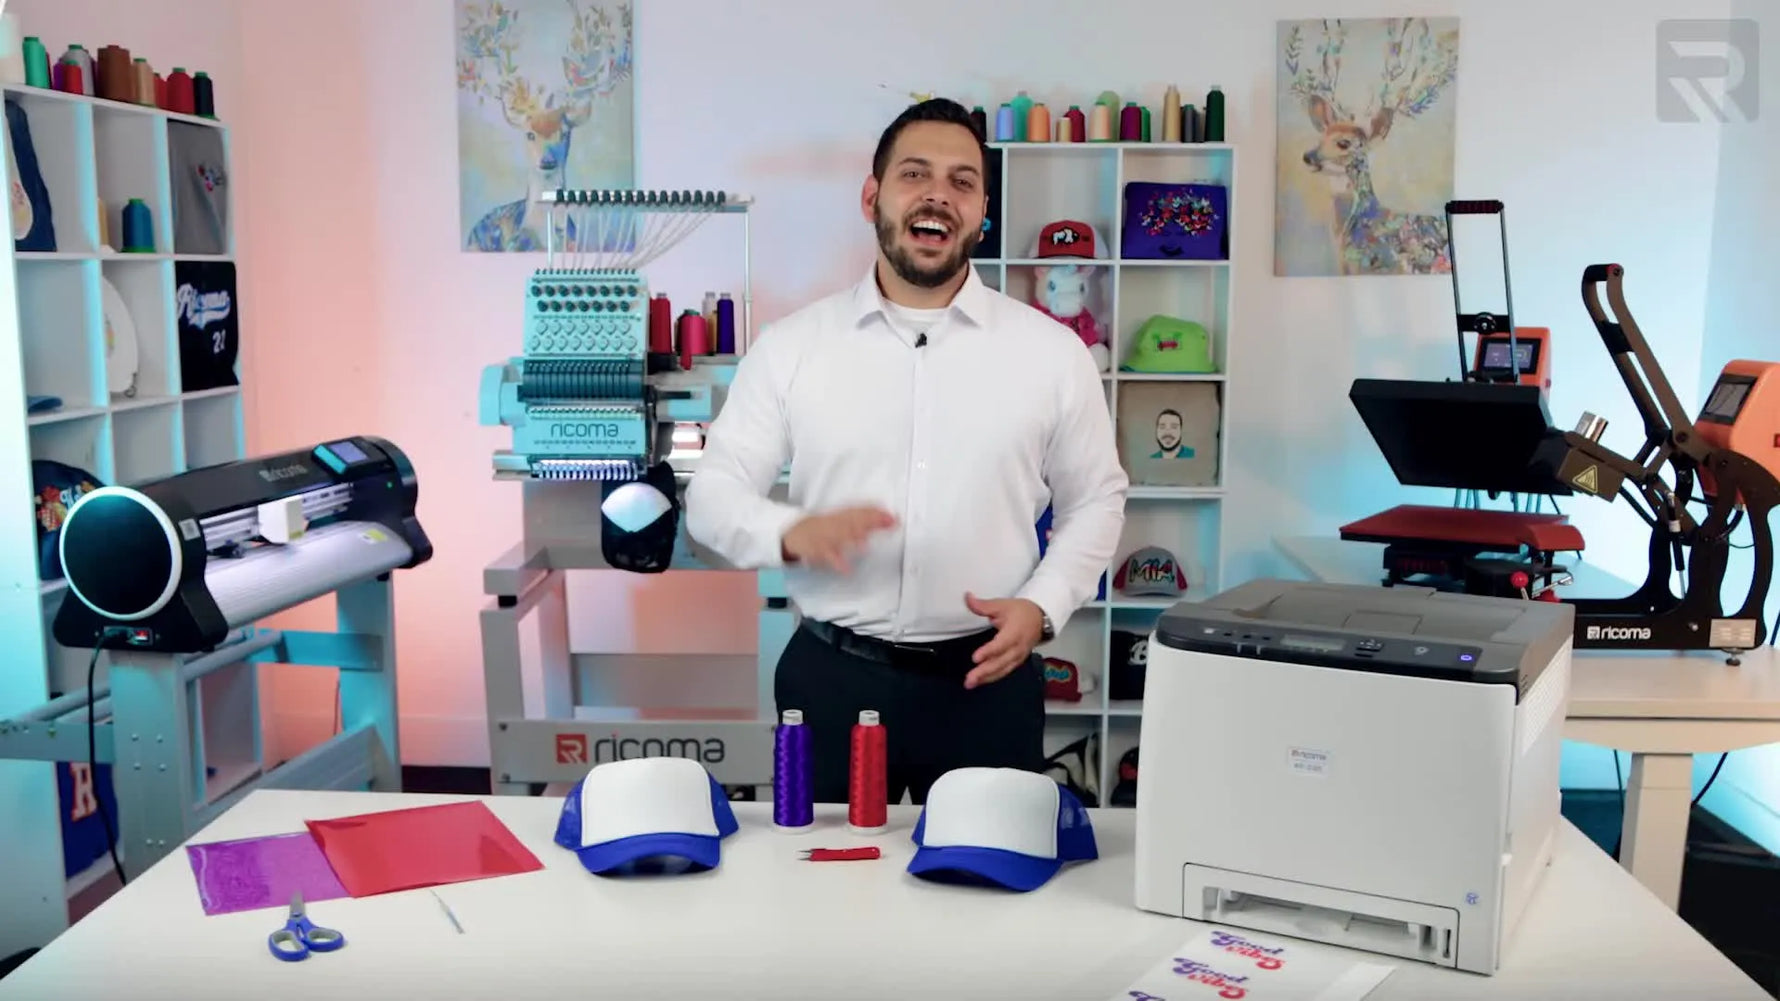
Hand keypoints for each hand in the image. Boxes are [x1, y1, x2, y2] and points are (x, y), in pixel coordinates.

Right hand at [780, 506, 896, 572]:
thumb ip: (865, 521)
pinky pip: (827, 556)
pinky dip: (836, 562)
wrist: (793, 533)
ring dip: (853, 538)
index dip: (877, 514)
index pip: (861, 512)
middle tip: (888, 524)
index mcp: (841, 516)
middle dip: (871, 522)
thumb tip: (889, 520)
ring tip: (866, 544)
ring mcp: (825, 536)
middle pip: (854, 521)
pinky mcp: (817, 549)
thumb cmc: (822, 528)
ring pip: (840, 536)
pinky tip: (846, 569)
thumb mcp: (842, 520)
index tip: (893, 517)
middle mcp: (834, 523)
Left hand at [963, 592, 1045, 689]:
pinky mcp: (1017, 661)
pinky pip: (1004, 672)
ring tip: (970, 684)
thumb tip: (967, 597)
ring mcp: (1018, 656)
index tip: (975, 658)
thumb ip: (983, 605)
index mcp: (1015, 632)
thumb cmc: (1021, 611)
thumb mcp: (1002, 604)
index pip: (1001, 644)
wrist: (1041, 618)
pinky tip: (980, 682)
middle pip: (1001, 662)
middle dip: (984, 671)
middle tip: (969, 679)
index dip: (989, 652)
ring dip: (986, 678)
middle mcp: (1017, 647)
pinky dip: (992, 678)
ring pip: (1002, 670)